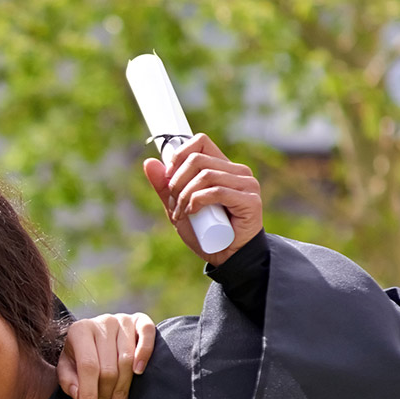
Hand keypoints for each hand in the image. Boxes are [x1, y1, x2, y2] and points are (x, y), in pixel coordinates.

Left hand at [58, 312, 155, 398]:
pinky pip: (147, 334)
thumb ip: (68, 380)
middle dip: (106, 398)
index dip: (89, 394)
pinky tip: (139, 373)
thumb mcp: (67, 366)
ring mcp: (122, 320)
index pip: (87, 367)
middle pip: (108, 367)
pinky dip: (145, 353)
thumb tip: (79, 396)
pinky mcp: (140, 320)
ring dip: (123, 390)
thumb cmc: (80, 354)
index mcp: (79, 330)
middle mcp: (101, 323)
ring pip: (127, 359)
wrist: (97, 332)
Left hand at [142, 133, 262, 266]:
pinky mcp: (250, 200)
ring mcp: (246, 184)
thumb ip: (164, 187)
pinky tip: (193, 213)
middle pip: (197, 159)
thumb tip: (149, 162)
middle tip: (173, 203)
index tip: (168, 178)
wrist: (225, 256)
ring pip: (205, 175)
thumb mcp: (178, 207)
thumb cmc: (204, 231)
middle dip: (176, 182)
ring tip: (183, 213)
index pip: (200, 142)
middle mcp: (236, 171)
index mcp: (221, 167)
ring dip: (185, 196)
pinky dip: (197, 201)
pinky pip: (216, 191)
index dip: (178, 156)